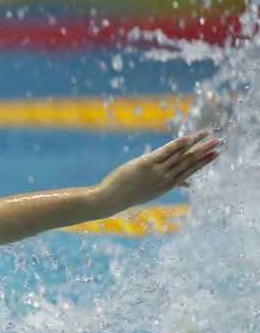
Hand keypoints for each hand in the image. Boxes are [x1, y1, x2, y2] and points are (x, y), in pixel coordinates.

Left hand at [98, 130, 220, 207]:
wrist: (112, 198)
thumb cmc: (130, 194)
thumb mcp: (152, 192)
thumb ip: (170, 184)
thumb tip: (188, 184)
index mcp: (168, 185)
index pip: (191, 170)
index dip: (204, 161)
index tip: (216, 153)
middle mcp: (166, 178)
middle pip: (189, 161)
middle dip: (205, 150)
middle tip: (219, 141)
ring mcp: (158, 170)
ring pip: (181, 155)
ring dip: (196, 143)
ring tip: (208, 134)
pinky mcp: (147, 163)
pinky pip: (166, 152)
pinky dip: (178, 144)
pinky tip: (189, 137)